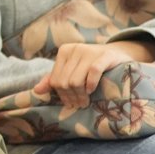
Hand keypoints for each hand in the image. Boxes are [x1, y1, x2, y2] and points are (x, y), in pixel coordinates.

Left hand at [31, 41, 154, 109]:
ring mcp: (90, 51)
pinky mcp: (105, 56)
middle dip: (71, 96)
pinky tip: (91, 90)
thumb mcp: (72, 70)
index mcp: (64, 51)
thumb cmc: (91, 65)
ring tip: (85, 101)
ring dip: (80, 95)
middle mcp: (75, 49)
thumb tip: (36, 90)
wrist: (118, 55)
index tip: (70, 103)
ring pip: (76, 80)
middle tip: (79, 104)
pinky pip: (93, 72)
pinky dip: (90, 84)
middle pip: (65, 81)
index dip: (61, 94)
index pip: (55, 79)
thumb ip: (54, 79)